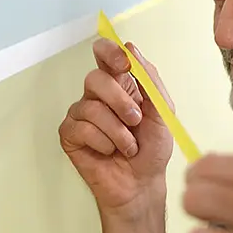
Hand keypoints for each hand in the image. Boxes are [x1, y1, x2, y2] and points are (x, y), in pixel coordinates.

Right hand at [59, 38, 174, 214]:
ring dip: (117, 131)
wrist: (143, 183)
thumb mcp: (162, 112)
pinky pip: (81, 128)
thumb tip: (131, 49)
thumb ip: (150, 80)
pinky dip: (102, 142)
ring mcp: (82, 114)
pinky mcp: (70, 135)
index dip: (109, 52)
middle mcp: (98, 96)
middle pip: (95, 78)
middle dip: (120, 101)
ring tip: (128, 146)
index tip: (123, 63)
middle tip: (135, 120)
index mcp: (121, 84)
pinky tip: (109, 151)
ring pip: (90, 107)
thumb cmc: (152, 149)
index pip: (105, 54)